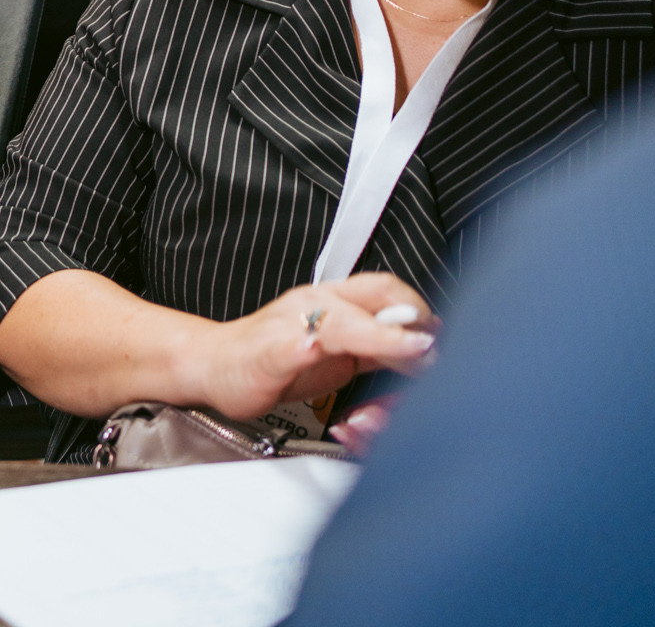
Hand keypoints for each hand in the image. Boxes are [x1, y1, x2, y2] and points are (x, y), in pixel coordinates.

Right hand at [190, 274, 436, 420]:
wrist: (212, 365)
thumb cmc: (272, 361)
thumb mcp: (338, 355)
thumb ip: (377, 348)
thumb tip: (424, 344)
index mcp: (333, 302)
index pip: (387, 289)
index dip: (419, 310)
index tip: (442, 338)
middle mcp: (315, 304)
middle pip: (374, 294)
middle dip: (412, 318)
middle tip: (437, 347)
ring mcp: (292, 324)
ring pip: (343, 321)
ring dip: (383, 336)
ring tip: (413, 350)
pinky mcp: (270, 351)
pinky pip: (293, 345)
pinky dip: (311, 347)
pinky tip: (323, 352)